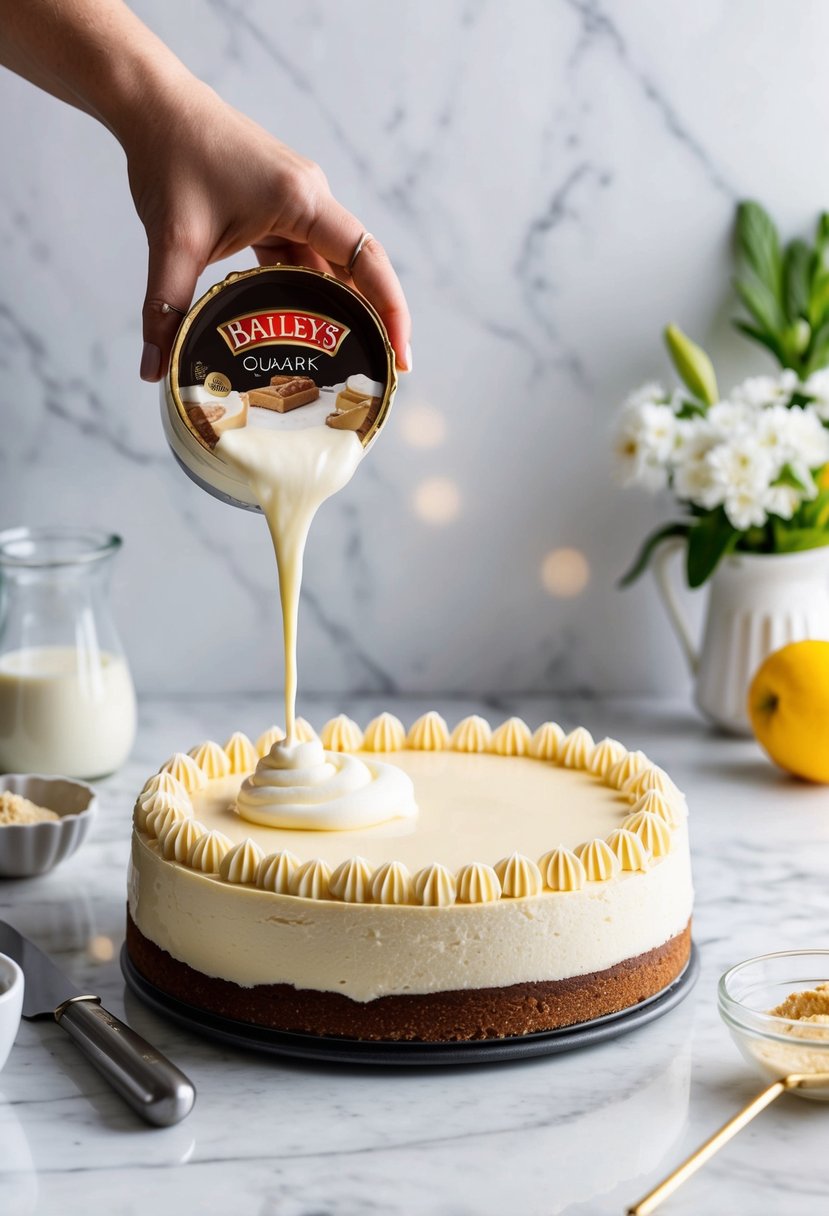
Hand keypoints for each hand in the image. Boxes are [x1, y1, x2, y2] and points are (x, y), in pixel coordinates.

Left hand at [123, 79, 410, 381]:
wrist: (154, 104)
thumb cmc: (170, 155)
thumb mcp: (171, 241)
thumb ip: (165, 309)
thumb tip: (156, 369)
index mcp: (301, 201)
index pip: (368, 260)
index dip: (391, 311)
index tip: (400, 357)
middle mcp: (311, 197)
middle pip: (359, 267)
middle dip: (370, 319)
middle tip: (376, 371)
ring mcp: (298, 201)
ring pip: (330, 265)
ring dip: (336, 307)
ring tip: (340, 358)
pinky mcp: (279, 206)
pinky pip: (304, 255)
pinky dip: (304, 289)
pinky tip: (297, 325)